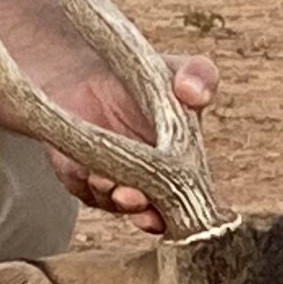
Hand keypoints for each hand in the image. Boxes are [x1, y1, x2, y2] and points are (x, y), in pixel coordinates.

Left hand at [49, 56, 218, 231]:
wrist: (91, 69)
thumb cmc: (146, 76)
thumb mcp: (178, 70)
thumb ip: (200, 74)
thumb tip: (194, 92)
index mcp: (185, 168)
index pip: (191, 202)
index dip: (185, 213)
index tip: (174, 209)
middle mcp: (152, 185)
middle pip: (153, 214)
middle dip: (145, 213)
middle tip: (134, 197)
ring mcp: (114, 184)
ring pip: (114, 203)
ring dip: (110, 195)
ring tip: (104, 178)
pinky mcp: (81, 179)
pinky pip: (82, 187)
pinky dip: (83, 181)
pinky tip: (84, 169)